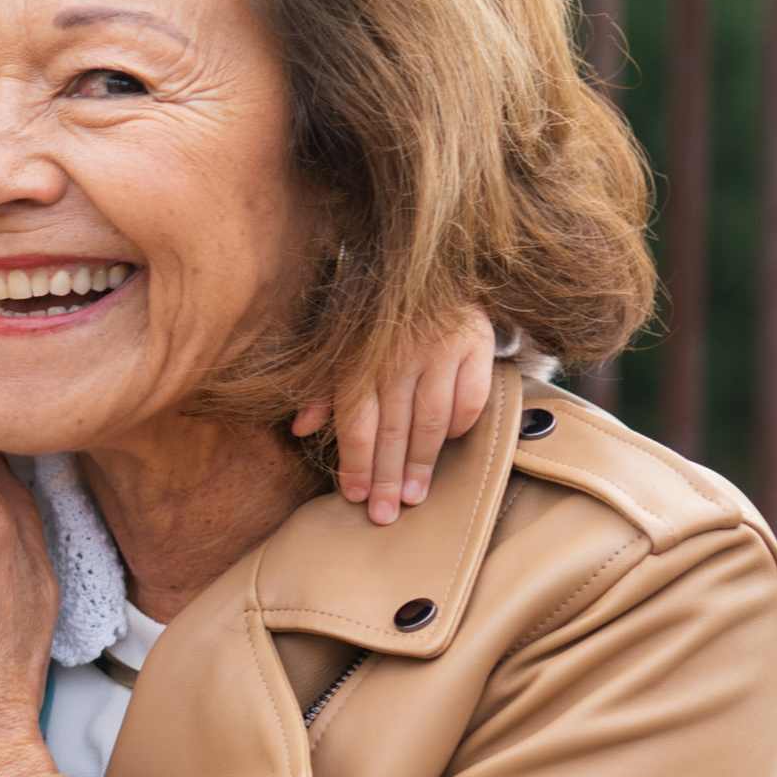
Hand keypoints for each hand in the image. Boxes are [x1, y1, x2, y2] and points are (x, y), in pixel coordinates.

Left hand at [293, 309, 497, 526]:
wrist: (432, 263)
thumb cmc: (379, 316)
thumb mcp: (343, 343)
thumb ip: (323, 387)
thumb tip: (300, 429)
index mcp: (361, 356)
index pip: (356, 422)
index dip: (355, 462)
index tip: (354, 496)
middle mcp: (399, 354)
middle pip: (392, 428)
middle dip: (387, 476)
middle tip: (384, 514)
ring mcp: (440, 349)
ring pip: (431, 419)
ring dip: (422, 463)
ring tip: (414, 497)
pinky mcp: (476, 345)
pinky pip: (470, 397)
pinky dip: (460, 425)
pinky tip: (450, 448)